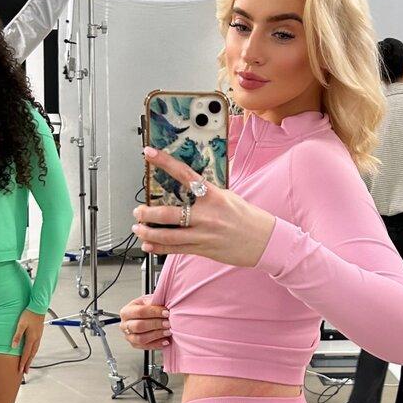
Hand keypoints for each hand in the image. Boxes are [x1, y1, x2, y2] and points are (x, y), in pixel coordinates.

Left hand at [12, 309, 44, 374]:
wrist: (38, 307)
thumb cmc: (29, 315)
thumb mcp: (21, 325)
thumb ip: (17, 336)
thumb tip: (14, 346)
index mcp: (32, 338)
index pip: (26, 353)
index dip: (23, 362)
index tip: (21, 370)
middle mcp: (36, 339)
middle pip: (32, 354)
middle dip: (28, 363)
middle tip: (25, 372)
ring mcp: (38, 337)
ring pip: (35, 351)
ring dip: (31, 359)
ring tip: (28, 364)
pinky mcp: (39, 334)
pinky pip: (36, 346)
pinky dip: (33, 352)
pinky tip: (32, 353)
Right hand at [120, 295, 171, 349]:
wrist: (147, 317)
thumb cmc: (148, 308)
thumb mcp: (149, 301)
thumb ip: (153, 301)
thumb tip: (161, 303)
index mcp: (126, 311)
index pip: (139, 312)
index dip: (154, 312)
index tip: (166, 312)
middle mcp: (125, 325)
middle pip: (139, 326)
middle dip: (156, 324)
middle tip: (168, 323)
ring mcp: (129, 336)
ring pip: (141, 338)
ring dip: (156, 335)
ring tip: (168, 331)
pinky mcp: (135, 345)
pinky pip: (145, 347)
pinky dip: (157, 344)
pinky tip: (165, 340)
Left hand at [132, 147, 275, 266]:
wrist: (264, 241)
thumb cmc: (247, 218)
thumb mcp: (228, 197)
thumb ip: (206, 192)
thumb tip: (187, 184)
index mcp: (213, 196)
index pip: (184, 175)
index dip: (164, 162)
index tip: (149, 153)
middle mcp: (207, 215)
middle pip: (169, 214)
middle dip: (147, 213)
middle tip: (138, 211)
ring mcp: (204, 234)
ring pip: (168, 235)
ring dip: (148, 232)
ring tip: (138, 228)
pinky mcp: (203, 249)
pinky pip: (176, 249)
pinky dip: (158, 247)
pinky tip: (148, 244)